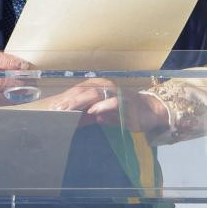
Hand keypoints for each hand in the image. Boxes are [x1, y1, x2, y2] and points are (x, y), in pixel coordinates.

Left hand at [48, 78, 169, 132]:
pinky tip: (92, 111)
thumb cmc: (130, 113)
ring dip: (81, 102)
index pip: (81, 94)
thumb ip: (96, 116)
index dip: (68, 100)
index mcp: (101, 92)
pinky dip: (102, 106)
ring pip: (96, 95)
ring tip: (68, 108)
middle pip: (84, 92)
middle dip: (70, 101)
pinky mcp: (127, 101)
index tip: (54, 109)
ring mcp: (117, 94)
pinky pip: (113, 102)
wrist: (152, 111)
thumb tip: (84, 118)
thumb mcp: (109, 116)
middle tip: (56, 109)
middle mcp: (107, 90)